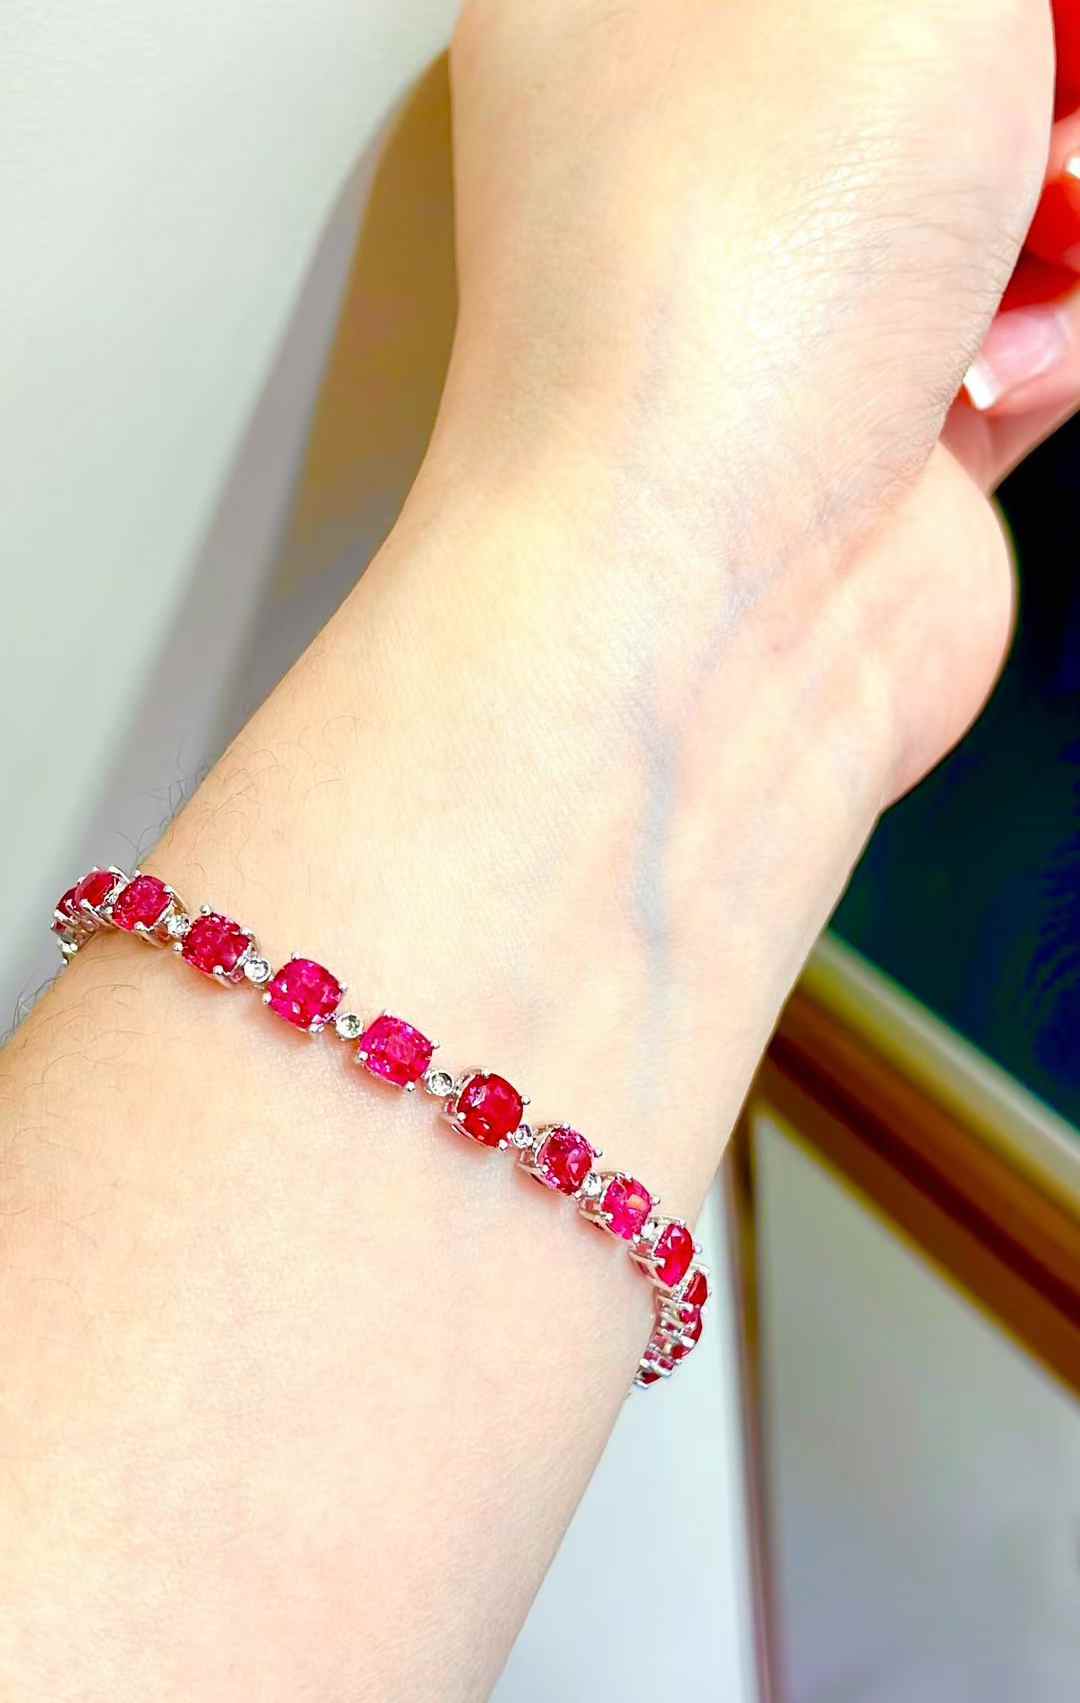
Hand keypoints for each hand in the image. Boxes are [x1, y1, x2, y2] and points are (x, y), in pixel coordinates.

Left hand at [444, 0, 1063, 798]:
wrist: (712, 592)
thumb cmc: (743, 262)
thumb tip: (1006, 32)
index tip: (1022, 26)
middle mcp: (702, 155)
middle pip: (949, 60)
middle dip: (1048, 72)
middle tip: (1046, 105)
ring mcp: (789, 305)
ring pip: (1009, 190)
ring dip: (1071, 202)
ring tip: (1045, 237)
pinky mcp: (882, 432)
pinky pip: (1028, 330)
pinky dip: (1055, 339)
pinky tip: (999, 374)